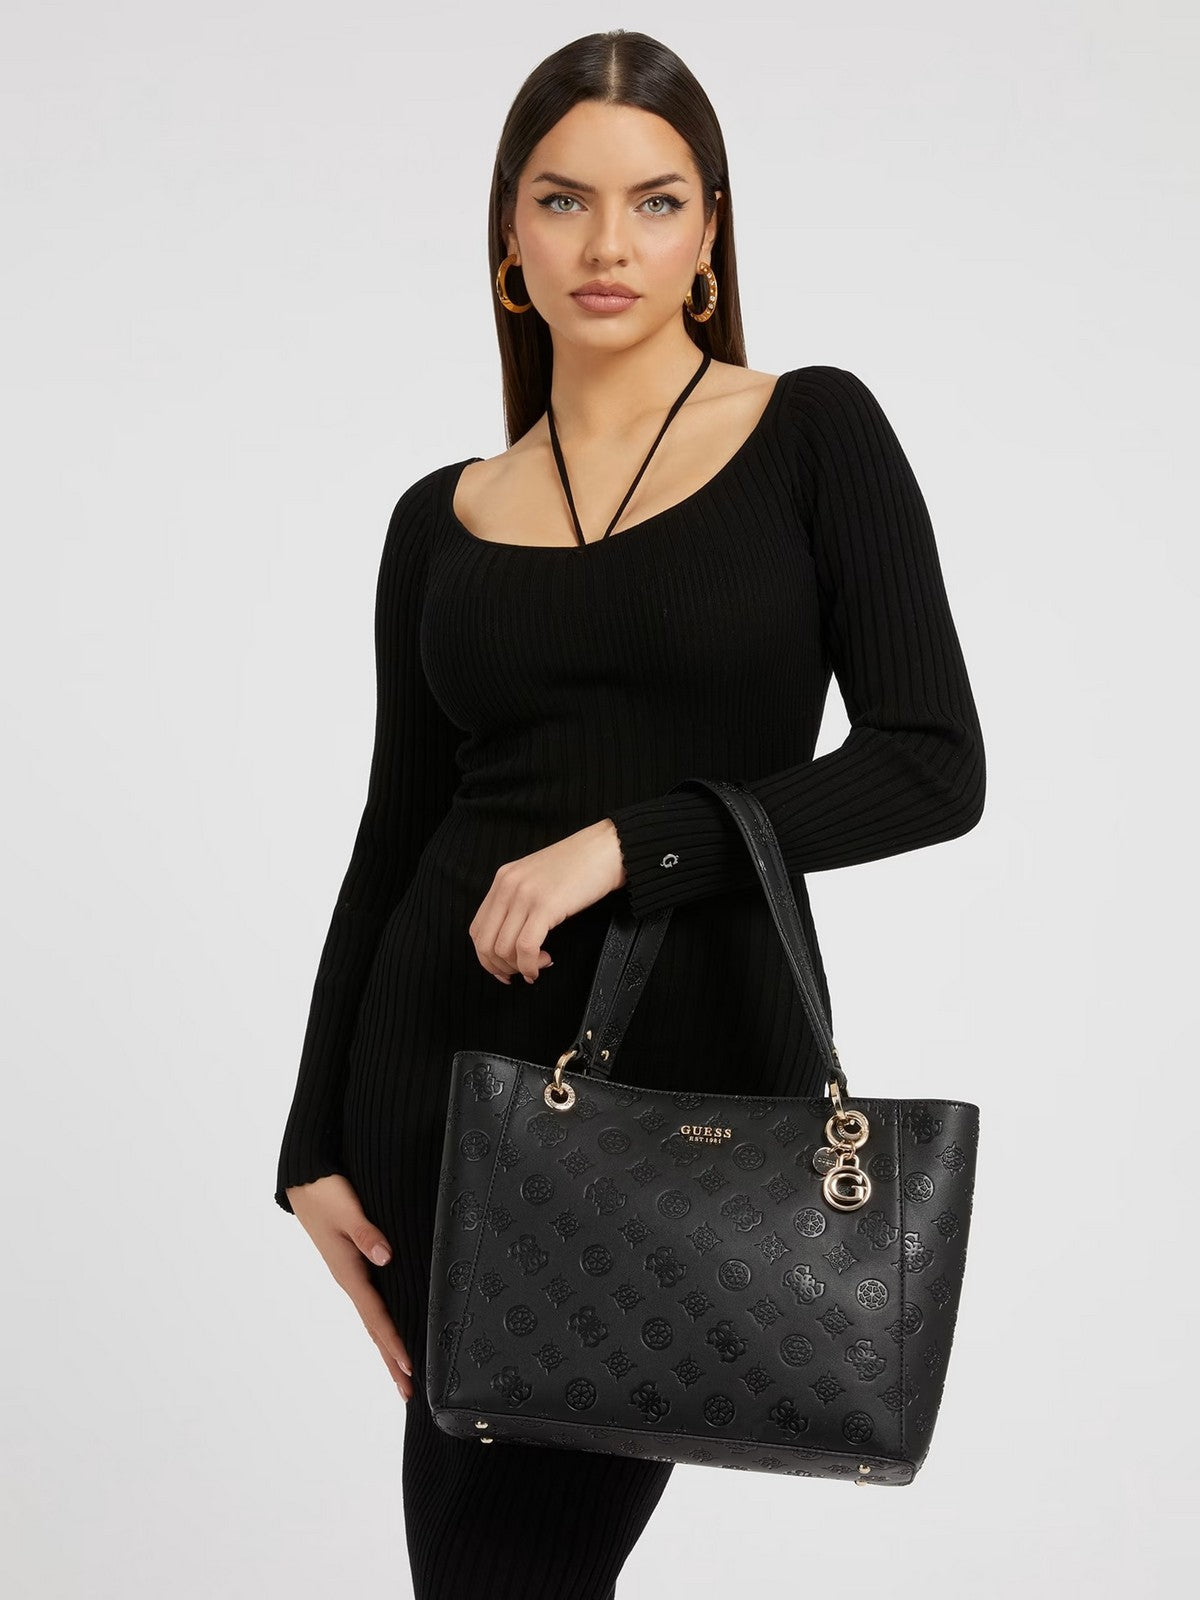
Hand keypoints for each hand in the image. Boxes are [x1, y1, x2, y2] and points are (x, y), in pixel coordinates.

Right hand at [285, 1173, 414, 1401]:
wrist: (305, 1179)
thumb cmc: (326, 1192)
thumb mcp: (347, 1210)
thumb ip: (367, 1233)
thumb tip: (386, 1257)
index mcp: (348, 1272)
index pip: (376, 1316)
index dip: (394, 1342)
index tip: (410, 1367)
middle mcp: (350, 1278)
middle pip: (374, 1327)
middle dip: (391, 1359)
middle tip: (409, 1393)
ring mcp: (350, 1274)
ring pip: (373, 1318)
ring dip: (387, 1346)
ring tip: (403, 1374)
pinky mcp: (352, 1264)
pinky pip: (371, 1302)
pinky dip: (382, 1323)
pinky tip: (391, 1330)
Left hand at [469, 817, 625, 983]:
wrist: (607, 849)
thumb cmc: (580, 865)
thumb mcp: (537, 878)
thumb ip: (519, 900)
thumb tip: (513, 939)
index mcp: (503, 879)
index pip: (477, 928)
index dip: (486, 957)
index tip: (502, 968)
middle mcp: (507, 886)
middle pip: (485, 943)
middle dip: (500, 967)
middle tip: (519, 974)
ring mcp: (525, 895)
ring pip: (503, 948)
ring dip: (520, 967)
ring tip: (539, 964)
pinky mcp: (545, 906)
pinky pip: (526, 947)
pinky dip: (530, 965)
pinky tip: (544, 963)